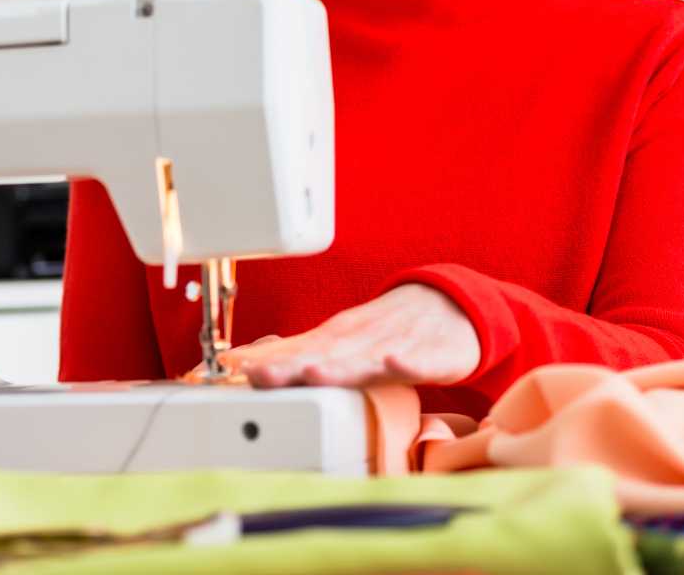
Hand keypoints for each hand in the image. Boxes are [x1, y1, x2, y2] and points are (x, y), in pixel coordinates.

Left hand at [220, 284, 480, 388]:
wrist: (450, 307)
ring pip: (365, 358)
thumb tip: (247, 362)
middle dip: (289, 366)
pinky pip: (419, 361)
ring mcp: (395, 345)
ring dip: (339, 366)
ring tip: (313, 372)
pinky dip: (407, 362)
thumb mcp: (340, 340)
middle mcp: (360, 340)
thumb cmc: (387, 332)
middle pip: (322, 355)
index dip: (265, 361)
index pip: (295, 350)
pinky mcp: (432, 355)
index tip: (233, 370)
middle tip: (258, 376)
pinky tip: (395, 363)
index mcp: (337, 338)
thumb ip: (297, 353)